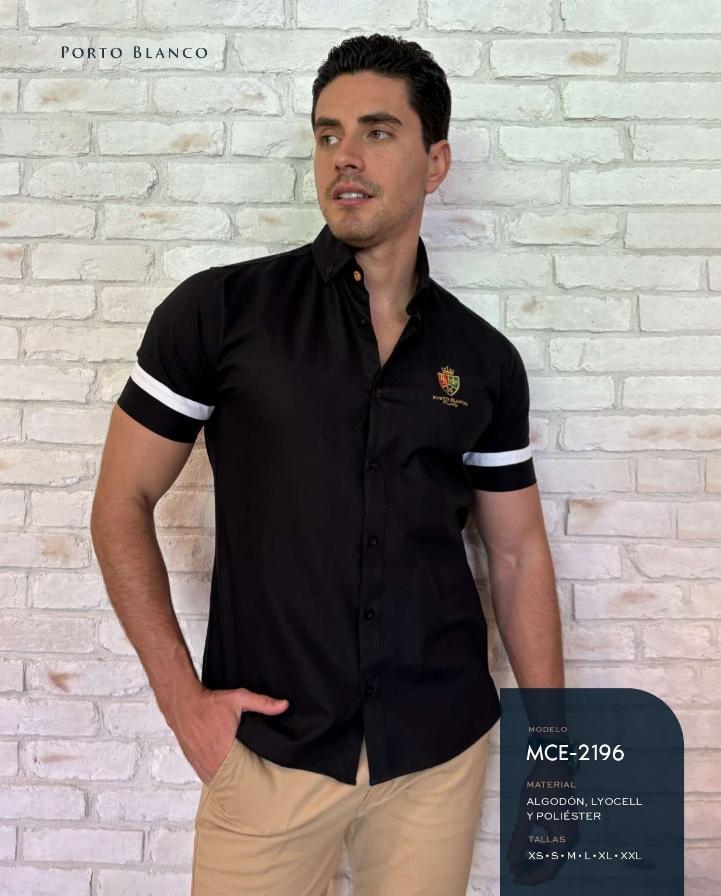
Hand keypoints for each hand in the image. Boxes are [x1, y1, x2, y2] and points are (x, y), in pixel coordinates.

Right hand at [170, 684, 288, 784]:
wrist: (183, 703)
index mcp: (223, 750)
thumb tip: (284, 704)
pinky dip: (215, 777)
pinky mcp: (193, 761)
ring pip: (217, 780)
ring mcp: (199, 763)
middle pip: (229, 780)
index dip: (252, 778)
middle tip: (255, 785)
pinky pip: (206, 776)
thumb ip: (262, 703)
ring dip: (227, 781)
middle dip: (241, 782)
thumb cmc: (210, 703)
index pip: (241, 773)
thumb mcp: (239, 699)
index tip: (262, 780)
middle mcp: (210, 761)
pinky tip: (225, 777)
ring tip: (241, 784)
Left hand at [506, 759, 579, 884]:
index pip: (549, 869)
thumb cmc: (539, 787)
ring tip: (517, 858)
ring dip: (536, 859)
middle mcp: (571, 839)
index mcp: (564, 839)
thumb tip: (511, 861)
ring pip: (553, 855)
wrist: (554, 765)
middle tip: (513, 868)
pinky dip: (542, 848)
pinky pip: (555, 844)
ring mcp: (571, 832)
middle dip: (532, 868)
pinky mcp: (568, 825)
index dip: (531, 877)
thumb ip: (519, 839)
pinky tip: (528, 844)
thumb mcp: (526, 814)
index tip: (514, 877)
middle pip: (552, 864)